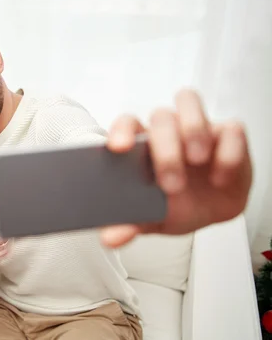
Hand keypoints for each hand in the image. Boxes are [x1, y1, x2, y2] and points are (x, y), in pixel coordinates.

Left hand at [101, 88, 251, 247]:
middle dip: (166, 149)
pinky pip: (231, 128)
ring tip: (197, 161)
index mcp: (141, 145)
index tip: (118, 148)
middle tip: (171, 184)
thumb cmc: (171, 205)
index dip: (121, 130)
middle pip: (160, 117)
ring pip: (188, 102)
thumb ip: (127, 225)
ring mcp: (198, 129)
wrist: (207, 212)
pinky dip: (228, 152)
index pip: (126, 124)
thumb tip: (109, 239)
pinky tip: (220, 178)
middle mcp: (167, 131)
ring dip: (192, 129)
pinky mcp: (228, 136)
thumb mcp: (149, 218)